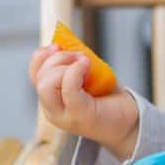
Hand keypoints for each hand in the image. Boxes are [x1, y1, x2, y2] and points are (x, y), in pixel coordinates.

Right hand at [28, 44, 138, 159]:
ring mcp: (65, 115)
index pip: (34, 75)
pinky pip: (68, 90)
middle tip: (79, 56)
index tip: (56, 45)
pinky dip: (74, 72)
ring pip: (46, 85)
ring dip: (64, 65)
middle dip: (56, 60)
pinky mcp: (80, 116)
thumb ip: (75, 65)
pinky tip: (86, 65)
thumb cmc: (110, 98)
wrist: (129, 122)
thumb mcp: (89, 77)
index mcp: (53, 99)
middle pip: (39, 79)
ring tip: (84, 62)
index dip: (41, 57)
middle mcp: (53, 109)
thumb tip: (66, 42)